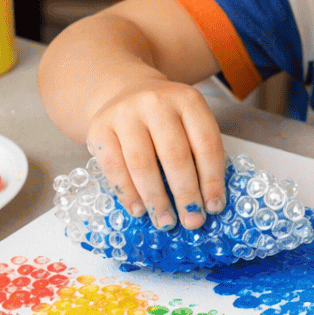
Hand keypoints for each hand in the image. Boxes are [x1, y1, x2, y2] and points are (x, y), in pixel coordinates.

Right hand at [84, 79, 226, 230]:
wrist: (124, 92)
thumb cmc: (164, 118)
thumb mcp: (188, 122)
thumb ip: (198, 153)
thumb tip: (206, 203)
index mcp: (187, 99)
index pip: (206, 144)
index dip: (212, 180)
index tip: (214, 207)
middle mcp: (155, 102)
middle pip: (175, 155)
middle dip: (185, 195)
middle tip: (192, 221)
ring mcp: (124, 114)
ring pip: (142, 164)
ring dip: (156, 200)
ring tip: (165, 221)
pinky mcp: (99, 129)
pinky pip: (114, 168)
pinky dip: (128, 194)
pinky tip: (139, 210)